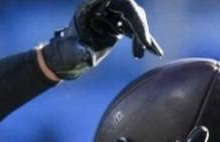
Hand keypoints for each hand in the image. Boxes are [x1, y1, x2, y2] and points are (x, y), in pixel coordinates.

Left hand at [40, 0, 161, 80]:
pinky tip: (155, 52)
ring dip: (142, 38)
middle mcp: (106, 5)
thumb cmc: (65, 52)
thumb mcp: (71, 51)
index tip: (143, 38)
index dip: (136, 20)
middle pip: (133, 11)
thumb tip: (89, 60)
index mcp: (94, 3)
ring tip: (138, 56)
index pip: (124, 4)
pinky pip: (135, 29)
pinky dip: (143, 40)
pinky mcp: (118, 24)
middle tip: (144, 48)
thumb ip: (79, 52)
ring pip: (136, 20)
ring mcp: (113, 13)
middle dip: (141, 30)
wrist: (64, 56)